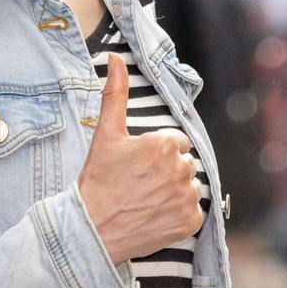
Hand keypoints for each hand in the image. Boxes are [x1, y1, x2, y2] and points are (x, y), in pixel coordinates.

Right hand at [77, 58, 203, 263]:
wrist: (92, 230)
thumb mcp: (106, 134)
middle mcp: (181, 168)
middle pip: (184, 163)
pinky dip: (180, 214)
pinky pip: (195, 211)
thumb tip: (115, 57)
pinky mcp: (190, 222)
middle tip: (140, 183)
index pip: (176, 141)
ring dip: (175, 191)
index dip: (157, 153)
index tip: (138, 166)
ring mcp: (187, 197)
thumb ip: (115, 93)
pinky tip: (157, 214)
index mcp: (164, 143)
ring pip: (191, 186)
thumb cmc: (98, 180)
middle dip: (167, 170)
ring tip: (148, 199)